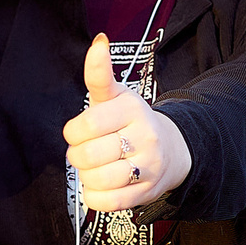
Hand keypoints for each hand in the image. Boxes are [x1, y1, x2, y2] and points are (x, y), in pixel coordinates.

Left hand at [63, 34, 191, 211]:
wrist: (172, 149)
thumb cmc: (132, 121)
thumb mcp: (116, 95)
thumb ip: (99, 74)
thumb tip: (99, 42)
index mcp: (131, 109)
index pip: (85, 126)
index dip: (73, 133)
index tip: (79, 132)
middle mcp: (144, 136)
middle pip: (88, 156)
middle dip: (78, 156)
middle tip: (86, 151)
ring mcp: (149, 165)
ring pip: (97, 180)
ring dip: (87, 176)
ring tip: (96, 167)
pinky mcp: (148, 191)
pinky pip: (108, 202)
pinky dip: (96, 196)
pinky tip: (101, 184)